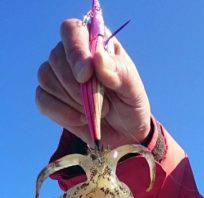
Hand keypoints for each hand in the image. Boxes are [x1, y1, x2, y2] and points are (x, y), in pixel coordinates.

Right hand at [36, 19, 151, 147]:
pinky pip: (42, 100)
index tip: (86, 75)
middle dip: (78, 87)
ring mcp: (56, 74)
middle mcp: (70, 53)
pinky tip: (81, 118)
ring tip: (97, 112)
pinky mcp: (48, 97)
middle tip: (105, 105)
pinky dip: (62, 114)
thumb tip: (98, 59)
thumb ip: (120, 73)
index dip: (75, 51)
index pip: (72, 30)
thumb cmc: (130, 105)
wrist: (123, 134)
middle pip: (56, 58)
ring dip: (73, 101)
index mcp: (93, 41)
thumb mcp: (133, 89)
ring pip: (46, 78)